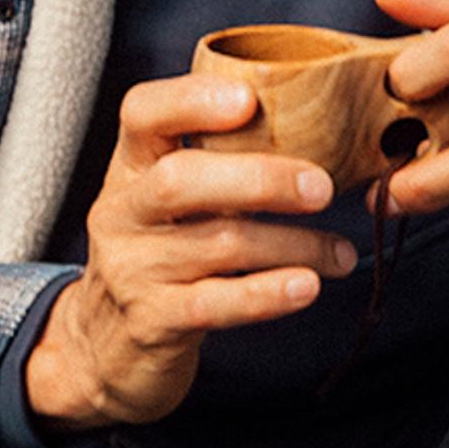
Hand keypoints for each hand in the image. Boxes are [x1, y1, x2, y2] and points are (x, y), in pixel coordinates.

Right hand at [25, 74, 358, 430]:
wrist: (108, 348)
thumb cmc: (162, 259)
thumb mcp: (171, 205)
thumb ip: (219, 166)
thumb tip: (323, 134)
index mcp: (130, 169)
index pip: (142, 114)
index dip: (191, 100)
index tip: (247, 100)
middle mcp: (122, 213)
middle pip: (180, 179)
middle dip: (259, 179)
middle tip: (321, 188)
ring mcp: (133, 269)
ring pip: (217, 245)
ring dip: (293, 246)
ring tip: (340, 253)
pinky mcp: (152, 322)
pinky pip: (216, 303)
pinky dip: (268, 293)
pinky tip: (306, 285)